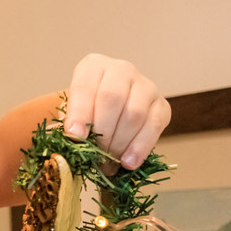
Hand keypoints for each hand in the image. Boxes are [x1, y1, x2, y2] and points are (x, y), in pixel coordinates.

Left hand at [64, 54, 170, 170]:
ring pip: (134, 113)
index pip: (85, 87)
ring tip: (108, 164)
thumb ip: (68, 124)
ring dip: (119, 143)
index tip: (75, 137)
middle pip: (112, 98)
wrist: (110, 113)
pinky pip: (154, 126)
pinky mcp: (162, 105)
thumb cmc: (86, 113)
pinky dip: (140, 147)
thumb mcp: (71, 112)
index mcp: (93, 66)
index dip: (79, 113)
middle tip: (94, 156)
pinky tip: (128, 162)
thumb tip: (70, 143)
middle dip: (102, 132)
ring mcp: (145, 86)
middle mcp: (121, 70)